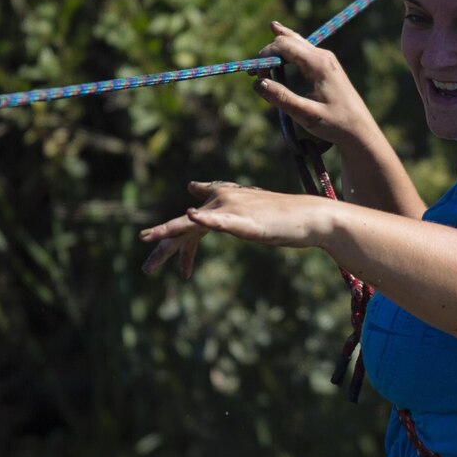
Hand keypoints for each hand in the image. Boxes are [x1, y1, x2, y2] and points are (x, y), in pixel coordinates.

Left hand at [139, 182, 332, 276]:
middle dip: (164, 248)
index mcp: (221, 206)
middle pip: (185, 227)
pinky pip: (220, 219)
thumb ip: (222, 207)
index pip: (190, 225)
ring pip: (193, 224)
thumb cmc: (281, 219)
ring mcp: (232, 210)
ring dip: (169, 234)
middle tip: (147, 269)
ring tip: (147, 240)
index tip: (159, 260)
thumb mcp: (247, 214)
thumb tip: (195, 188)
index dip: (175, 243)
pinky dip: (205, 217)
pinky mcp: (245, 220)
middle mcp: (221, 203)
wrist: (309, 218)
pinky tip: (191, 213)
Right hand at [253, 21, 373, 147]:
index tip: (255, 77)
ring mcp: (326, 59)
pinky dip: (288, 46)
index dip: (265, 57)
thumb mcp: (307, 115)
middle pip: (289, 41)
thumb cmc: (337, 125)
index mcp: (319, 64)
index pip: (284, 46)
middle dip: (269, 53)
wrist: (360, 131)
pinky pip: (302, 49)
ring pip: (296, 42)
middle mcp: (323, 56)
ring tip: (263, 43)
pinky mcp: (326, 66)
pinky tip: (280, 33)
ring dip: (277, 48)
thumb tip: (258, 83)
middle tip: (253, 72)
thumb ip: (282, 98)